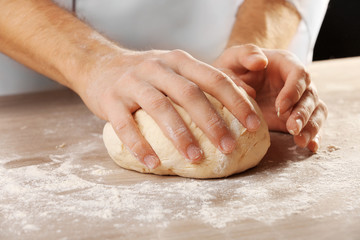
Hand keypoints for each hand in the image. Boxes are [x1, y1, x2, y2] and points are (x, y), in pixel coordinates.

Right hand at [74, 48, 261, 168]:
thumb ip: (203, 80)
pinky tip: (153, 164)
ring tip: (196, 157)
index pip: (214, 78)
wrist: (99, 64)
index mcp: (179, 61)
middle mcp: (157, 67)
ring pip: (160, 108)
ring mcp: (132, 82)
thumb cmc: (146, 75)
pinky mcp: (110, 99)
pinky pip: (125, 125)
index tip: (255, 126)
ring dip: (180, 135)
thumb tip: (245, 100)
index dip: (237, 102)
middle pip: (190, 93)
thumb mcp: (175, 68)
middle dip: (212, 122)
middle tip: (229, 147)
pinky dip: (139, 146)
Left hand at [213, 44, 327, 151]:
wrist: (227, 87)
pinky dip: (314, 136)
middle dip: (303, 113)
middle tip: (291, 128)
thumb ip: (245, 55)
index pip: (299, 74)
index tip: (280, 107)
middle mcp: (295, 82)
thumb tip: (260, 62)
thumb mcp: (232, 58)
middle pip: (310, 95)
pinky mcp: (294, 117)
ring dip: (311, 126)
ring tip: (301, 141)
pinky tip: (311, 147)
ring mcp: (297, 100)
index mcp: (284, 64)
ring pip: (316, 110)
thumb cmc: (231, 69)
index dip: (293, 91)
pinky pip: (312, 124)